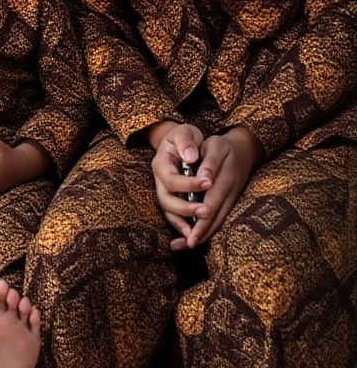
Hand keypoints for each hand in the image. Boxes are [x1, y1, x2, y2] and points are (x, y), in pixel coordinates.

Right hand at [150, 122, 207, 243]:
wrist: (181, 144)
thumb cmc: (184, 137)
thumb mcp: (184, 132)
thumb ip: (186, 142)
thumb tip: (191, 157)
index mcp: (160, 164)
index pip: (171, 178)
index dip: (189, 183)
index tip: (209, 182)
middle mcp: (159, 181)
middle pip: (166, 200)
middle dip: (186, 208)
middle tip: (206, 210)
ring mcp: (164, 193)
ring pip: (169, 212)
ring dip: (183, 222)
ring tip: (199, 230)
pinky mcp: (173, 201)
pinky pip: (174, 217)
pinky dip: (182, 227)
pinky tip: (193, 235)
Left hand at [172, 127, 262, 249]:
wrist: (243, 149)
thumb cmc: (223, 146)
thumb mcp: (216, 146)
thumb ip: (210, 164)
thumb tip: (204, 179)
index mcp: (224, 181)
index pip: (211, 206)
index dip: (201, 223)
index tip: (191, 237)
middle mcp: (229, 194)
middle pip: (215, 219)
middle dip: (201, 233)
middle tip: (188, 245)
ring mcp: (230, 199)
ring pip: (218, 221)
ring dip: (204, 234)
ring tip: (188, 245)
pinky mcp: (229, 201)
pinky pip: (220, 217)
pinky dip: (209, 228)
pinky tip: (198, 235)